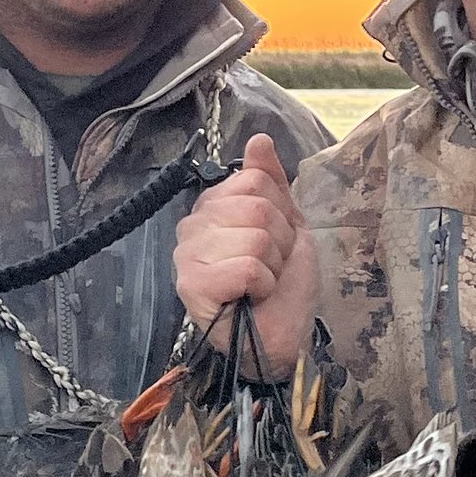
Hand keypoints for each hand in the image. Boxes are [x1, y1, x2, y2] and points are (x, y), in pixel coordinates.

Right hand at [171, 134, 317, 370]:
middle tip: (270, 269)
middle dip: (280, 243)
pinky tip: (251, 299)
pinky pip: (247, 266)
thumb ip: (271, 182)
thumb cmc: (283, 286)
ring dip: (274, 266)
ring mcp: (187, 255)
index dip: (281, 214)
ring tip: (262, 285)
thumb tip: (258, 138)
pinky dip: (263, 286)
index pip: (254, 180)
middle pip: (257, 207)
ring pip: (255, 237)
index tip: (275, 244)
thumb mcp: (288, 224)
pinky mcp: (192, 286)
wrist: (285, 337)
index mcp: (212, 207)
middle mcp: (193, 226)